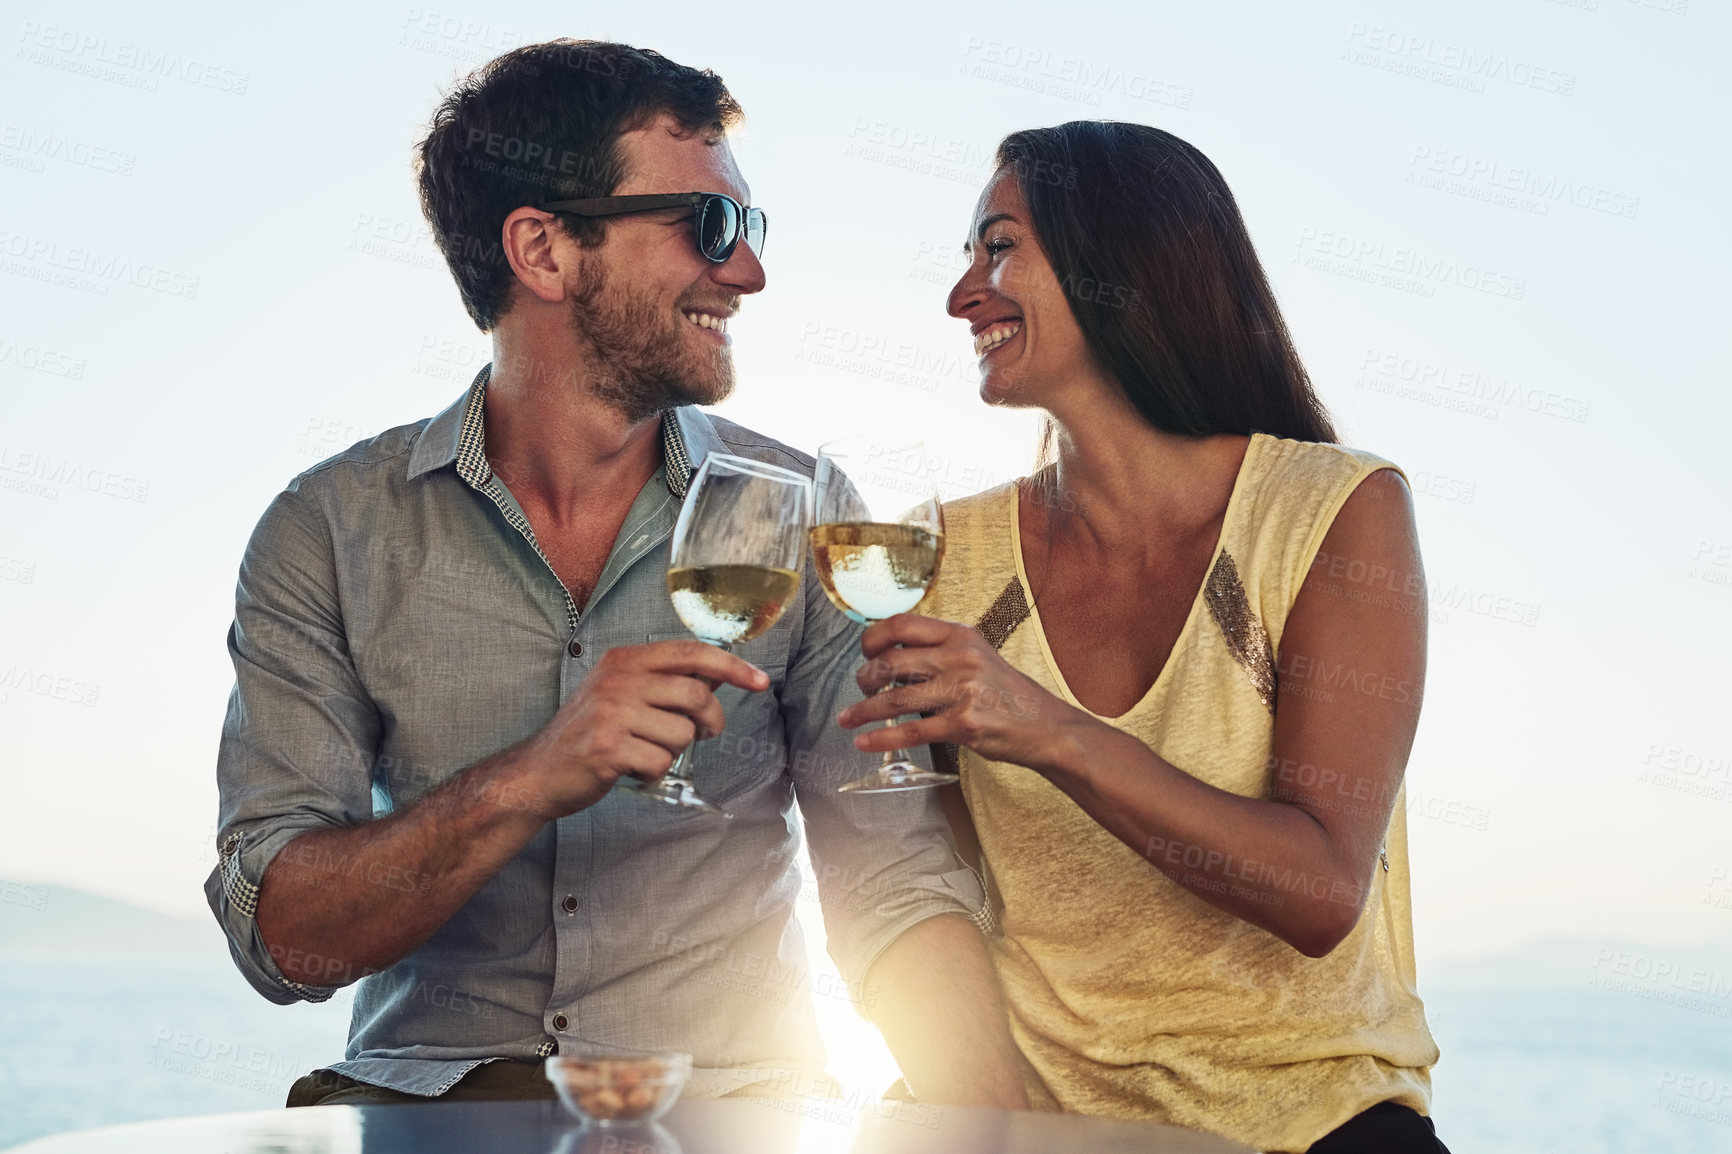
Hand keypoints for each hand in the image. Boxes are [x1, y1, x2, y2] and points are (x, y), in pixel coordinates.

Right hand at [520, 640, 768, 815]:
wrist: (539, 772)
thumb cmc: (589, 732)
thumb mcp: (622, 692)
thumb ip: (666, 679)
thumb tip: (721, 670)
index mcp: (624, 660)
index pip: (691, 653)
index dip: (732, 666)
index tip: (760, 680)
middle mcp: (617, 680)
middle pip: (695, 695)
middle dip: (711, 721)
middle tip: (703, 734)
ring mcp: (610, 714)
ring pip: (682, 733)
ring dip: (674, 750)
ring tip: (646, 750)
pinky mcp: (607, 749)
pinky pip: (661, 762)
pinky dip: (654, 772)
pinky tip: (632, 768)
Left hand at [837, 614, 1081, 768]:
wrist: (1047, 727)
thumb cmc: (1009, 694)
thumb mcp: (979, 656)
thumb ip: (942, 653)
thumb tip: (892, 659)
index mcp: (961, 635)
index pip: (902, 624)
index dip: (873, 638)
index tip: (864, 653)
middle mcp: (960, 658)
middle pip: (891, 662)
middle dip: (864, 679)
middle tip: (858, 690)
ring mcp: (963, 691)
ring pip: (896, 699)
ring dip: (863, 711)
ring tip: (846, 719)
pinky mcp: (964, 725)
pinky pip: (912, 731)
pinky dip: (882, 738)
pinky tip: (865, 742)